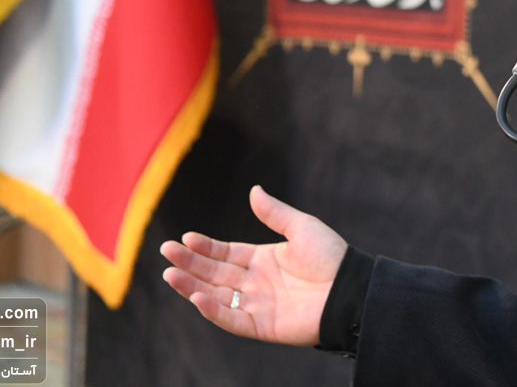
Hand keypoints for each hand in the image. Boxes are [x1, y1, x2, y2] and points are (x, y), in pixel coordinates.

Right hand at [160, 185, 347, 345]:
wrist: (350, 290)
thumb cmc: (331, 257)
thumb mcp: (301, 228)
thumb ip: (275, 213)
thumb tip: (253, 190)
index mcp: (264, 259)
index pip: (226, 253)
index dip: (205, 247)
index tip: (185, 237)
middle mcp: (256, 283)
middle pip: (215, 273)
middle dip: (190, 263)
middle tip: (166, 252)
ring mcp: (258, 305)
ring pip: (217, 296)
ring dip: (192, 286)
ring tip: (170, 274)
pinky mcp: (262, 326)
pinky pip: (232, 319)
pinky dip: (214, 311)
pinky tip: (197, 296)